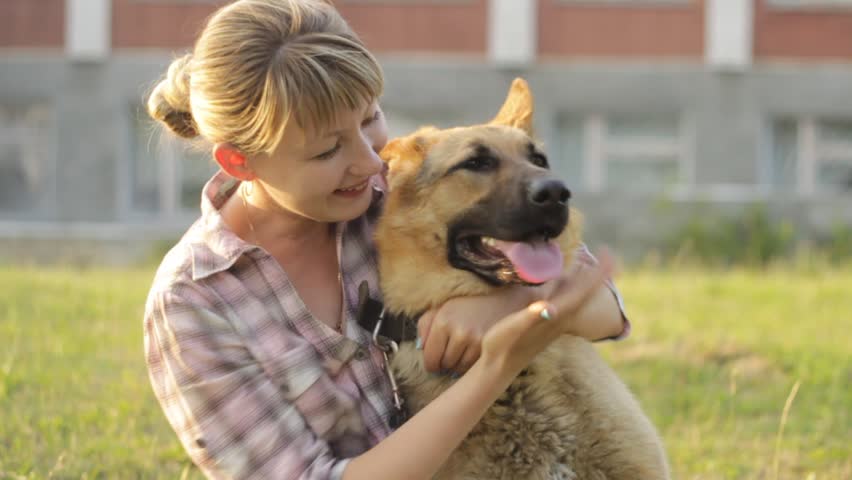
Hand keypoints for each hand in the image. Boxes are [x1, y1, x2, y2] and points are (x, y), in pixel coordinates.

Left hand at [417, 287, 530, 373]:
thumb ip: (425, 326)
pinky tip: (475, 353)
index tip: (435, 362)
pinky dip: (472, 364)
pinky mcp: (489, 348)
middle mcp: (458, 331)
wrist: (504, 301)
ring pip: (459, 368)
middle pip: (444, 365)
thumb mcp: (442, 308)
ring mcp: (475, 341)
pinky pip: (473, 367)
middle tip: (452, 353)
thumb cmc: (469, 306)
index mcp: (442, 321)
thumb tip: (420, 348)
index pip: (430, 358)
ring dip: (458, 364)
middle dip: (445, 362)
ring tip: (464, 351)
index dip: (431, 363)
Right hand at [480, 255, 610, 375]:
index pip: (584, 291)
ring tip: (593, 264)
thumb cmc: (502, 345)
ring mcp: (554, 322)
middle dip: (599, 275)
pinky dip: (572, 289)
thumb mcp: (513, 328)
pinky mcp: (546, 325)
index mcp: (556, 315)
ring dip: (587, 282)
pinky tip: (567, 284)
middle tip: (608, 254)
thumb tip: (550, 308)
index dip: (597, 273)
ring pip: (577, 298)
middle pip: (586, 293)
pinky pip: (566, 302)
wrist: (497, 368)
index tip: (609, 255)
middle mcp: (560, 318)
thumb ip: (531, 317)